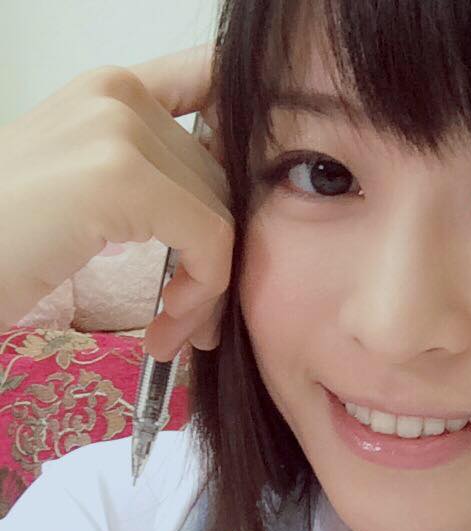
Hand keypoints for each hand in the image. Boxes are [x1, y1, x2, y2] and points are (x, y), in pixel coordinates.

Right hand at [0, 44, 233, 361]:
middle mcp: (120, 94)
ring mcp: (120, 128)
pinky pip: (211, 240)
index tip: (271, 195)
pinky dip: (201, 293)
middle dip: (220, 258)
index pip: (216, 84)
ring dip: (209, 290)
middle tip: (196, 318)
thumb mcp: (89, 197)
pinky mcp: (121, 174)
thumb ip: (156, 184)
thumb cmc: (10, 243)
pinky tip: (167, 328)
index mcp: (111, 92)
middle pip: (224, 179)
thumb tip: (231, 216)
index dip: (256, 131)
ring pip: (223, 216)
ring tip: (176, 332)